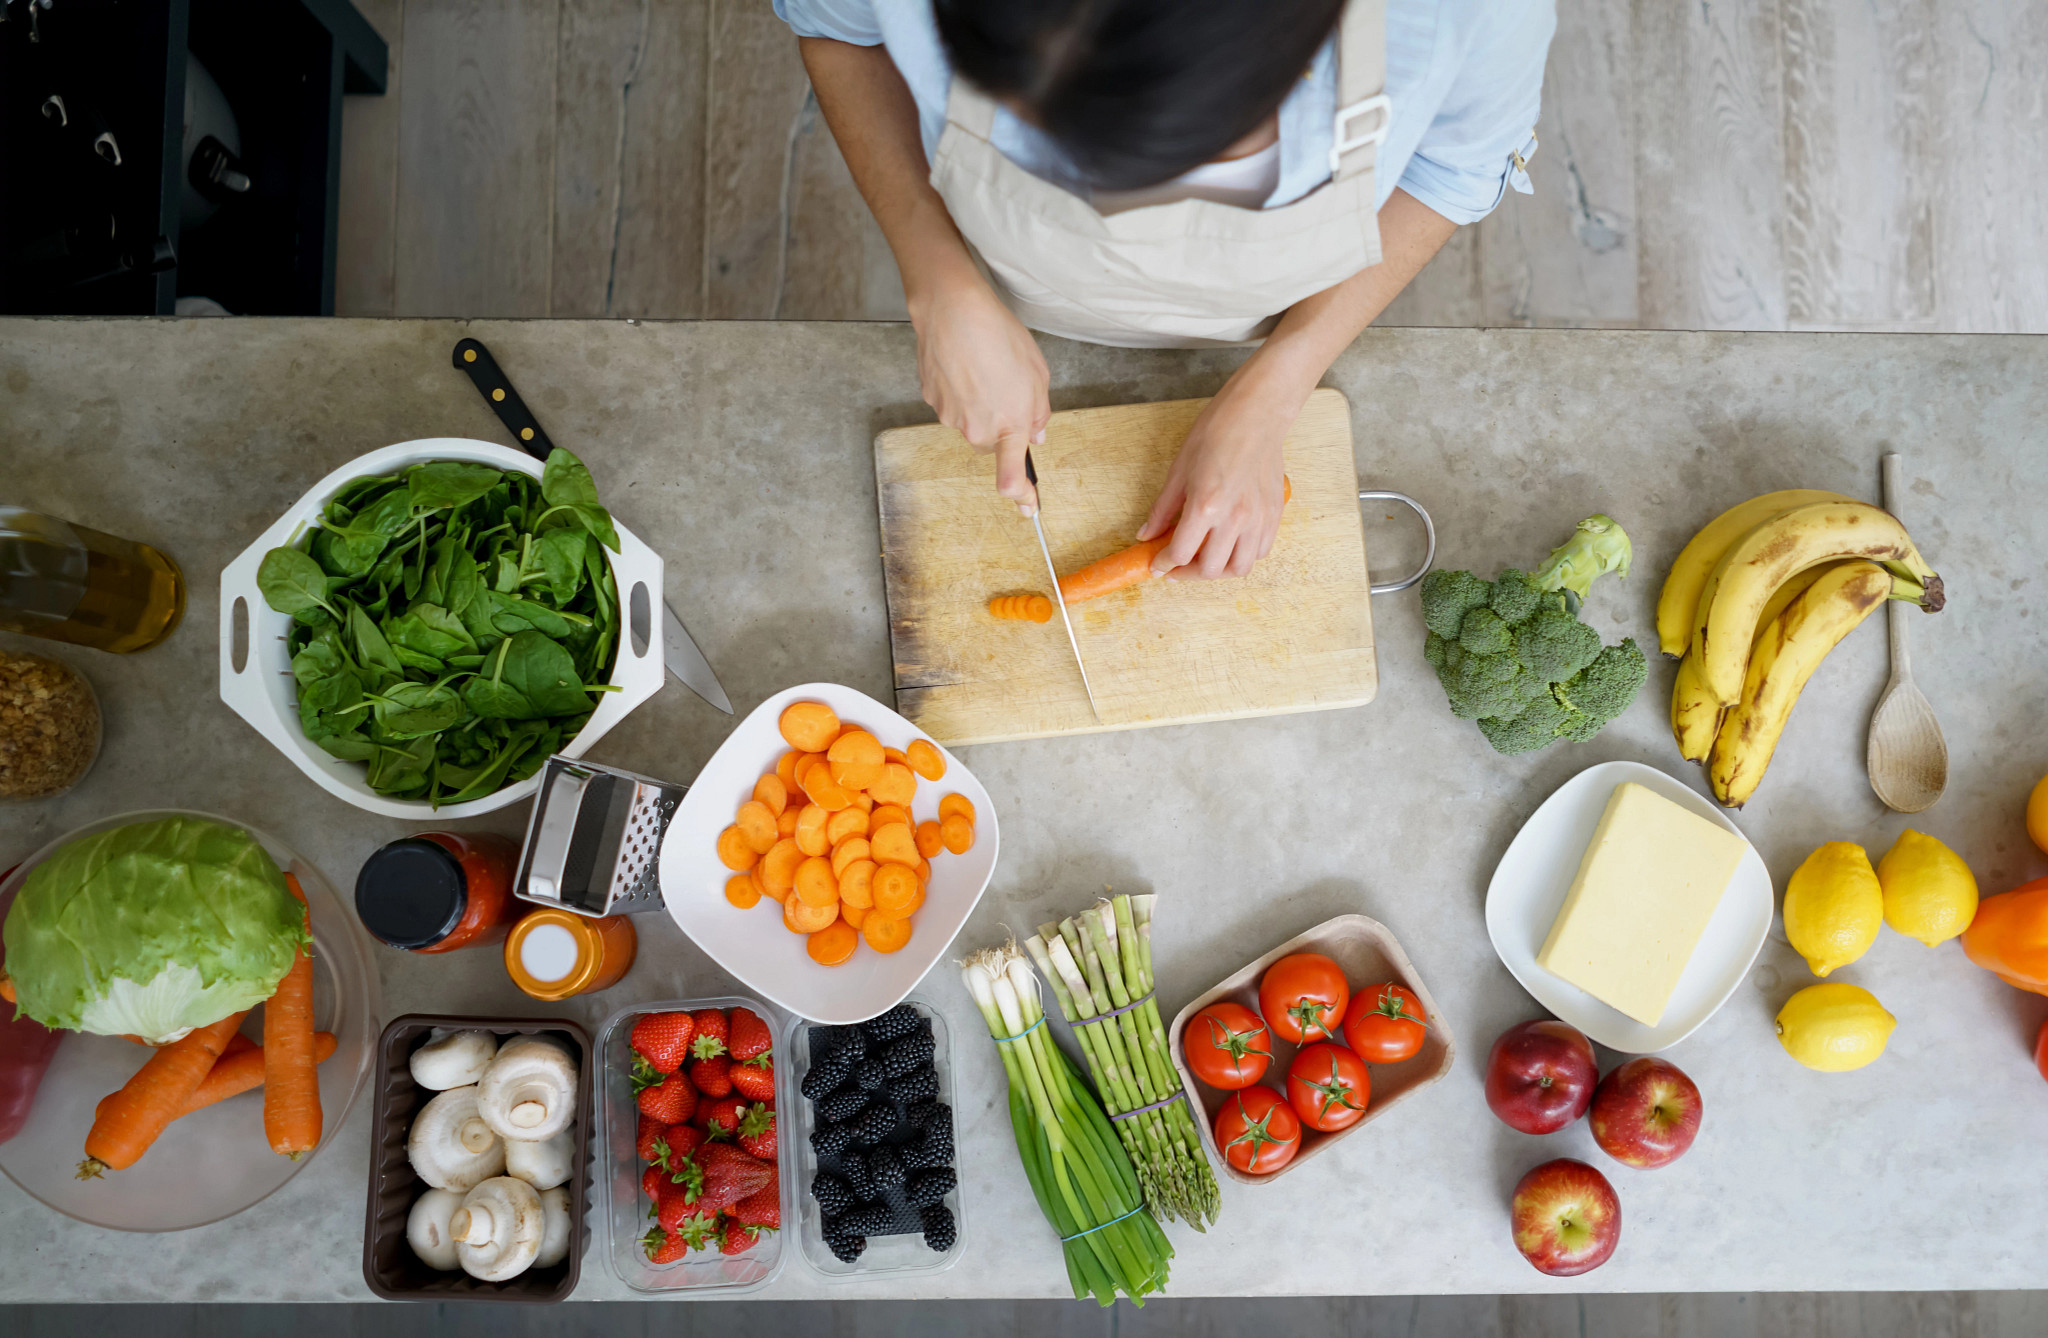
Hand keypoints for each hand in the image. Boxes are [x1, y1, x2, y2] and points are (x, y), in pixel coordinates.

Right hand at [911, 277, 1050, 512]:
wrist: (954, 311)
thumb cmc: (999, 337)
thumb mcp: (1038, 374)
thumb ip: (1039, 412)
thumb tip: (1036, 434)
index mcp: (1010, 426)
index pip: (1011, 478)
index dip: (1021, 497)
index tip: (1028, 506)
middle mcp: (977, 430)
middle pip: (991, 443)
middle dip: (1000, 425)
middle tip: (1006, 388)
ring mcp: (950, 416)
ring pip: (970, 422)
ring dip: (980, 403)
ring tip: (984, 367)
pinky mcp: (932, 400)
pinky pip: (952, 403)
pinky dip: (960, 389)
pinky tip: (964, 363)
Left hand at [1137, 366, 1303, 578]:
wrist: (1256, 413)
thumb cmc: (1216, 432)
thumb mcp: (1179, 470)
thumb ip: (1162, 509)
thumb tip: (1146, 535)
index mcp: (1206, 506)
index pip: (1180, 553)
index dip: (1164, 564)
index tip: (1157, 565)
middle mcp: (1235, 518)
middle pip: (1211, 570)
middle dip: (1188, 573)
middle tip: (1178, 564)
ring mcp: (1258, 519)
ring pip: (1240, 568)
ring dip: (1218, 571)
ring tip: (1205, 559)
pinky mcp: (1274, 515)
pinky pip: (1261, 552)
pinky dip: (1243, 556)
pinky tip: (1229, 545)